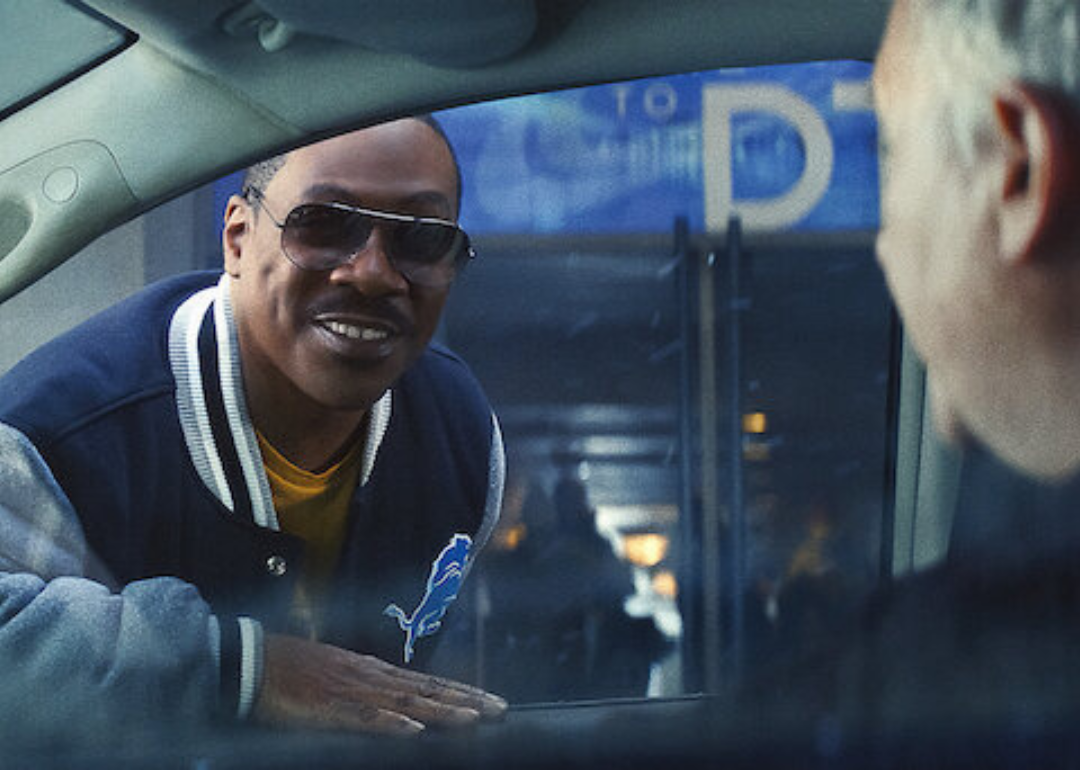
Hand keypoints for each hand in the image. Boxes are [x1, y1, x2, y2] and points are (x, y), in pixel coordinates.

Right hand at [253, 633, 507, 734]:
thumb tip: (395, 707)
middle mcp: (371, 677)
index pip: (427, 682)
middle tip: (500, 709)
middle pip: (428, 689)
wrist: (252, 660)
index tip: (490, 700)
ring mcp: (352, 691)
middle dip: (466, 700)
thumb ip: (365, 690)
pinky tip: (414, 732)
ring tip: (473, 719)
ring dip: (442, 710)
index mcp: (373, 672)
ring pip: (407, 703)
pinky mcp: (328, 708)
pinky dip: (391, 725)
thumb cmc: (291, 670)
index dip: (460, 691)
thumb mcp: (337, 677)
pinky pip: (365, 719)